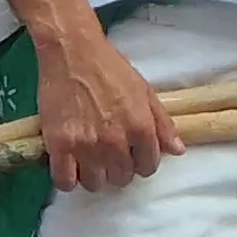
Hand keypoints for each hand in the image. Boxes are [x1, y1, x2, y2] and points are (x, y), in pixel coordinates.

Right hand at [31, 18, 181, 192]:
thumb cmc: (110, 68)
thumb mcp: (145, 91)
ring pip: (95, 184)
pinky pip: (64, 181)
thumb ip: (163, 124)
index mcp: (140, 127)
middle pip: (121, 178)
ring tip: (89, 159)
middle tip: (109, 154)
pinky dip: (68, 179)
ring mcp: (86, 145)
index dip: (141, 162)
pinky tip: (70, 166)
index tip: (132, 155)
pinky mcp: (59, 145)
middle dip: (118, 168)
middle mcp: (115, 141)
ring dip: (94, 175)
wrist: (72, 52)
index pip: (148, 167)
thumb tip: (177, 150)